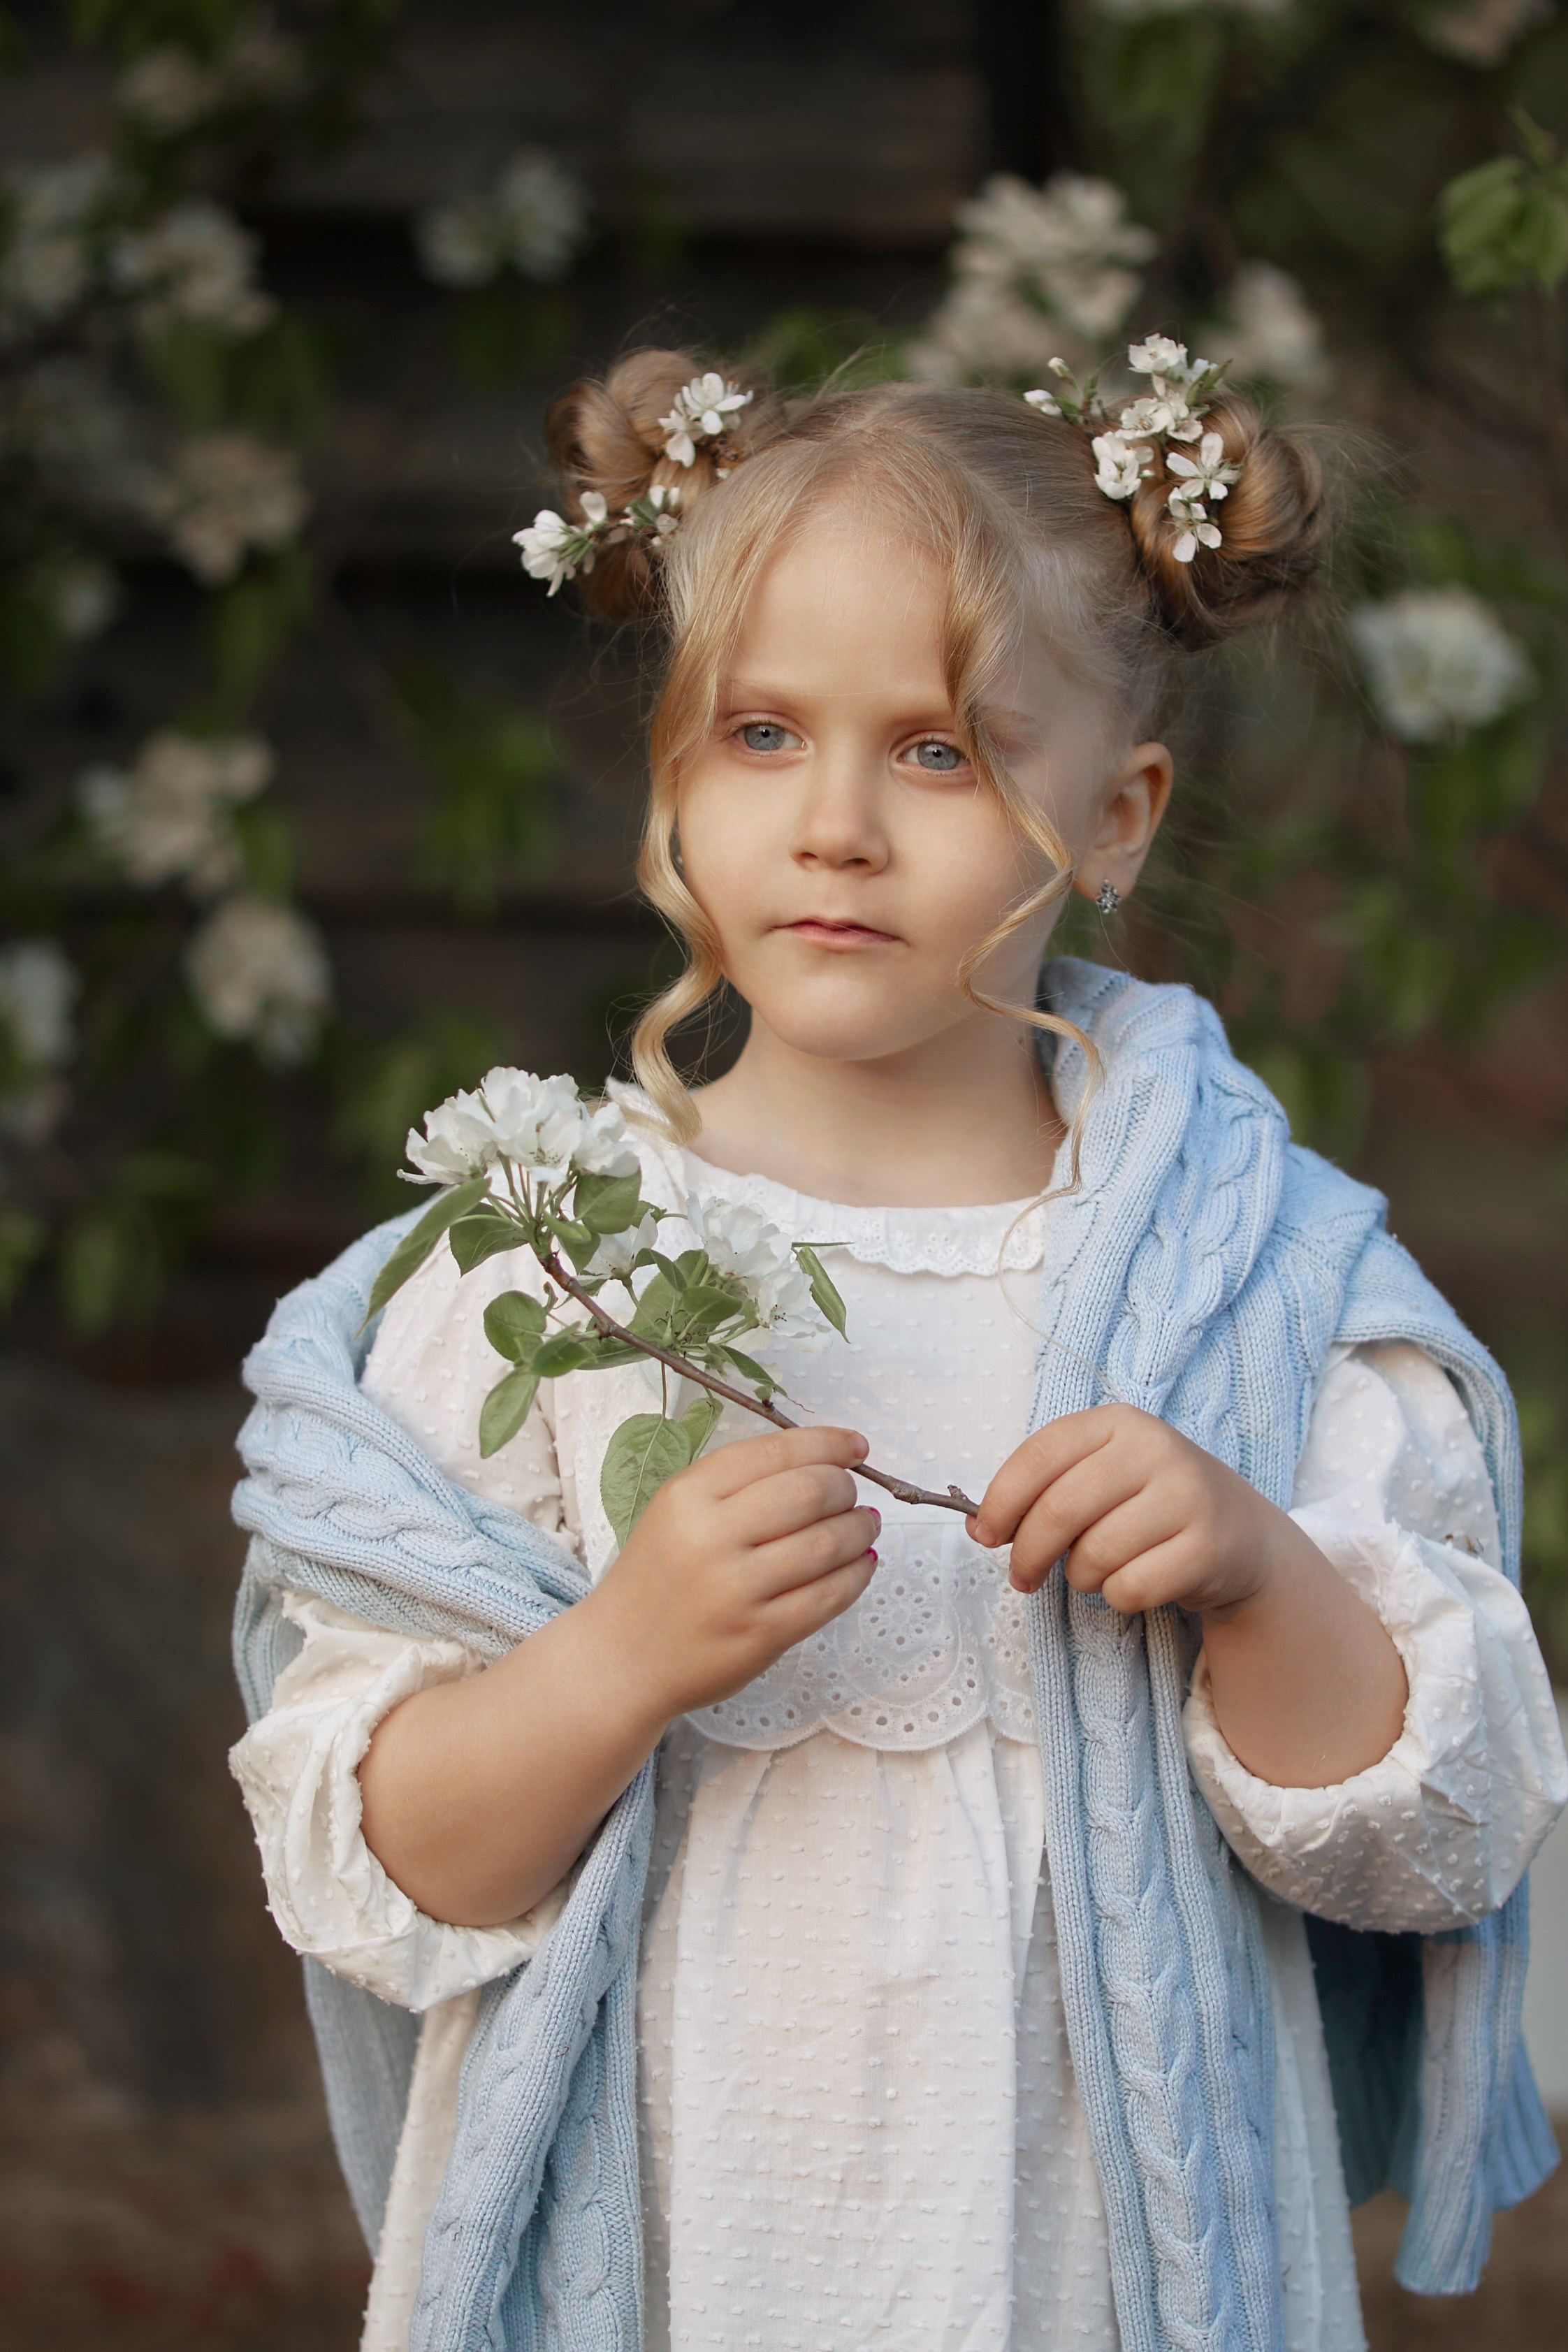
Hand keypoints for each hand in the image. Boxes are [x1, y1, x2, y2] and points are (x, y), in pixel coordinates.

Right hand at [590, 1424, 879, 1720]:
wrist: (623, 1657)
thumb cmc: (660, 1577)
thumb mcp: (678, 1512)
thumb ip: (739, 1484)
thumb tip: (824, 1461)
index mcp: (688, 1495)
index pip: (774, 1453)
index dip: (826, 1444)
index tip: (856, 1447)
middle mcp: (710, 1537)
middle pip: (809, 1492)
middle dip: (845, 1488)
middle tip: (853, 1494)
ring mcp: (736, 1590)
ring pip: (826, 1543)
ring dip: (860, 1529)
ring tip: (865, 1526)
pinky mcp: (759, 1635)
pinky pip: (827, 1597)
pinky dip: (856, 1575)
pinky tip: (860, 1564)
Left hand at [970, 1402, 1303, 1619]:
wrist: (1240, 1534)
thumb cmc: (1148, 1505)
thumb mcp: (1101, 1476)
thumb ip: (1044, 1491)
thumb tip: (981, 1527)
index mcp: (1118, 1422)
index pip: (1039, 1457)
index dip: (1000, 1502)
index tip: (985, 1536)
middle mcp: (1156, 1449)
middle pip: (1059, 1509)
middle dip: (1028, 1553)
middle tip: (1022, 1577)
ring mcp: (1188, 1497)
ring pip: (1094, 1556)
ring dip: (1080, 1577)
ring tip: (1096, 1570)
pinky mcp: (1209, 1548)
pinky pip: (1131, 1588)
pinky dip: (1118, 1597)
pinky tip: (1135, 1583)